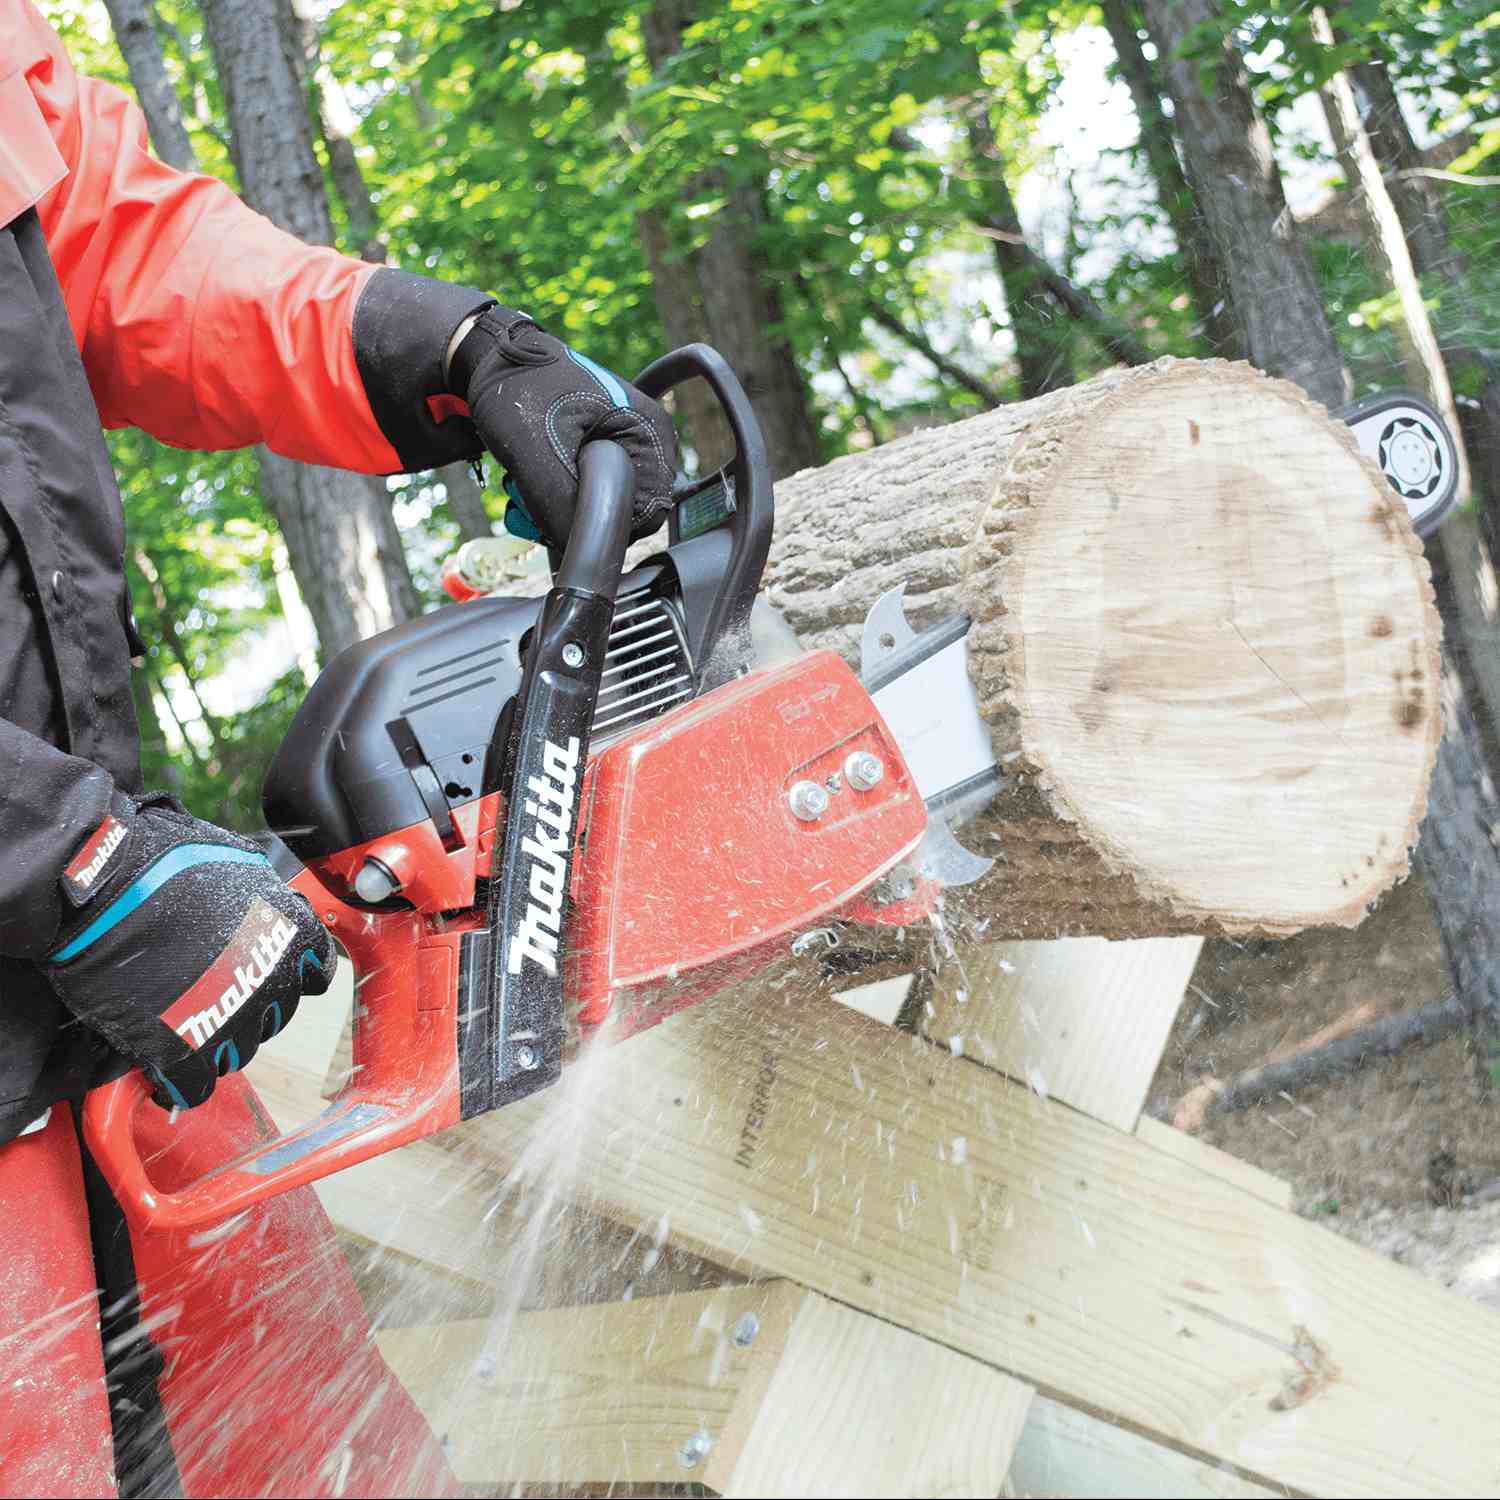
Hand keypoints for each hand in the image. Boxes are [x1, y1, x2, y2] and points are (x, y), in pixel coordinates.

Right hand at [42, 793, 334, 1108]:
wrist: (103, 882)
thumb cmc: (164, 860)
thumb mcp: (239, 862)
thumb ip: (265, 896)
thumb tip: (274, 908)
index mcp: (292, 934)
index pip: (317, 973)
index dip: (291, 976)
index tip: (267, 976)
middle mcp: (272, 979)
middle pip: (275, 1015)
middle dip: (248, 1008)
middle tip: (211, 994)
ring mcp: (229, 1017)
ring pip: (238, 1052)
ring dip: (215, 1043)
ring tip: (182, 1025)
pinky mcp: (180, 1046)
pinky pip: (194, 1085)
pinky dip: (180, 1086)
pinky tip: (163, 1075)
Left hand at [447, 306, 678, 546]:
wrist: (490, 359)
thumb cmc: (515, 387)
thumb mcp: (535, 451)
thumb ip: (560, 505)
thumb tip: (575, 547)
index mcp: (649, 433)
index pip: (647, 514)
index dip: (602, 524)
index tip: (557, 511)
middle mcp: (645, 442)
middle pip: (622, 515)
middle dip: (573, 515)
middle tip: (532, 495)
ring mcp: (623, 448)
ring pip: (598, 510)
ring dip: (555, 508)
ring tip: (524, 483)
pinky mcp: (599, 455)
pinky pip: (584, 496)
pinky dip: (553, 498)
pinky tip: (529, 480)